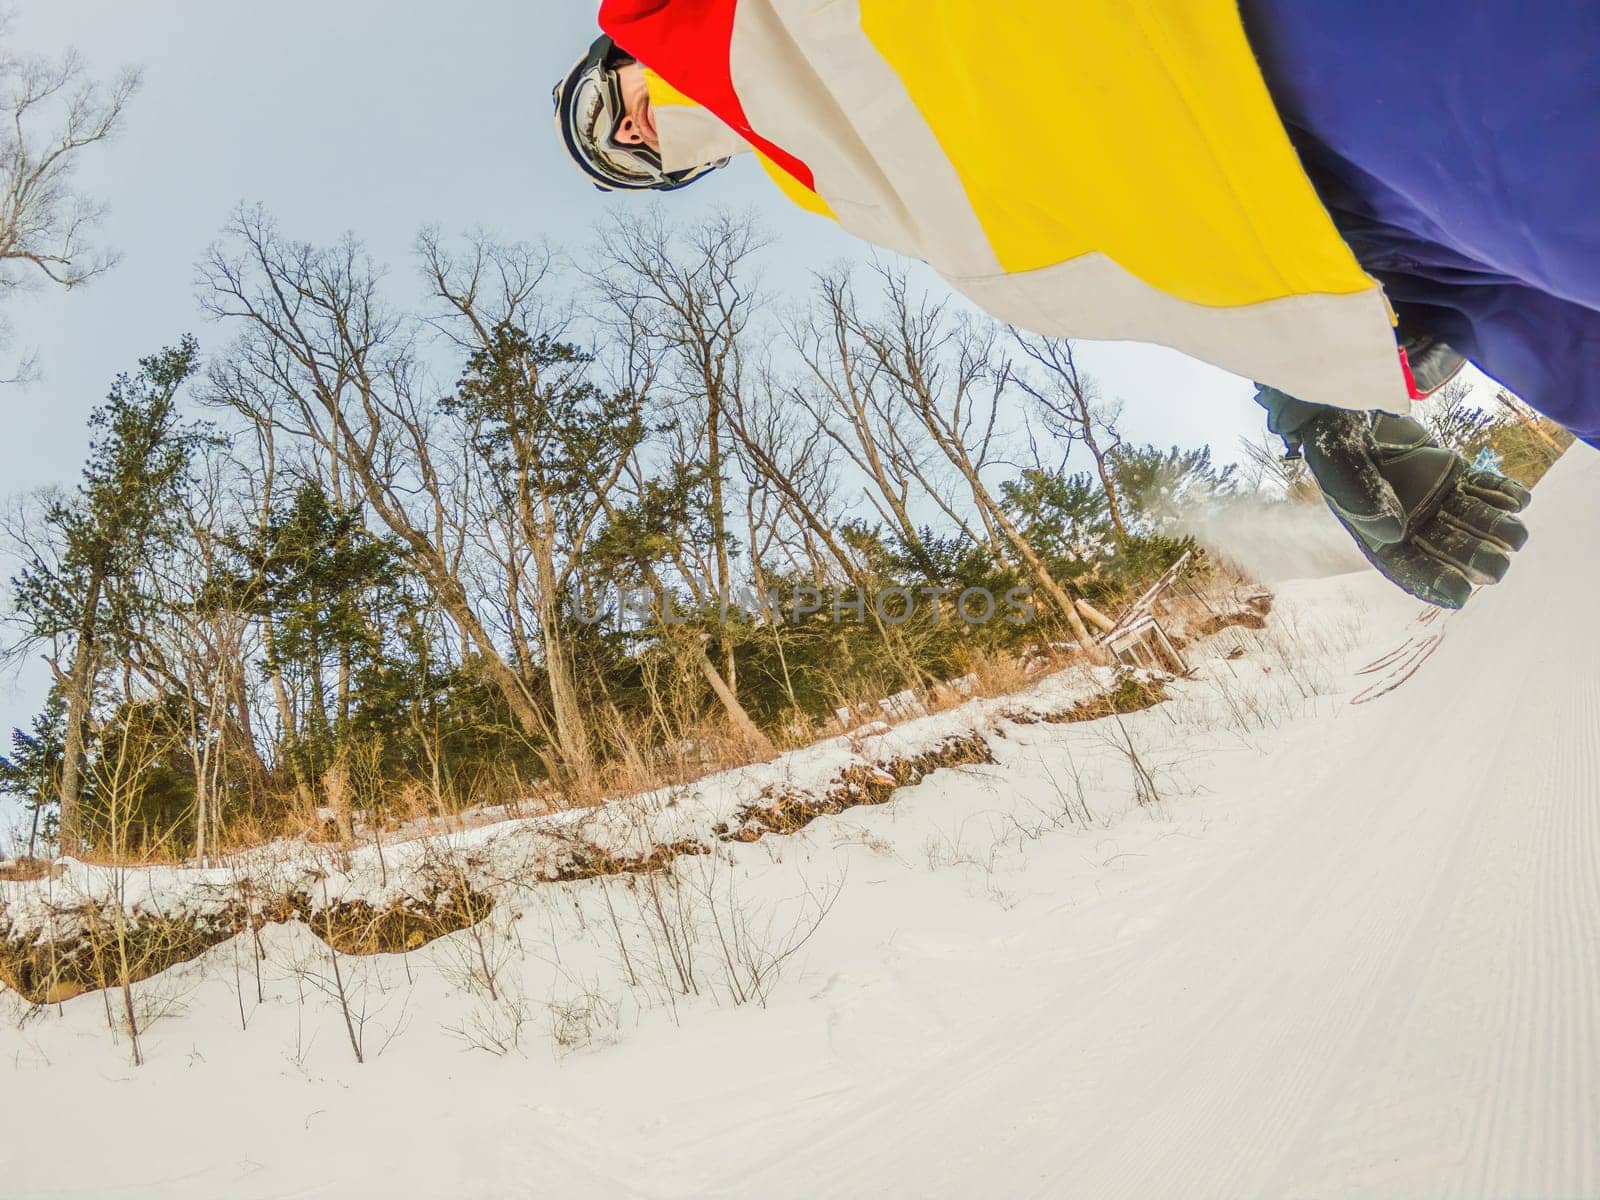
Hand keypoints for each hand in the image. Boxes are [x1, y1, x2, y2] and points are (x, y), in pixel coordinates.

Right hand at [1298, 408, 1530, 607]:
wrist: (1347, 397)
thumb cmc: (1333, 434)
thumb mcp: (1338, 462)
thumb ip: (1361, 497)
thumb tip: (1398, 534)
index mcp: (1375, 530)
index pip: (1406, 566)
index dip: (1431, 582)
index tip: (1459, 595)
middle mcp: (1409, 520)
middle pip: (1446, 547)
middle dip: (1473, 557)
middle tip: (1497, 564)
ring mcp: (1434, 495)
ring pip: (1471, 518)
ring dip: (1495, 528)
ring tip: (1517, 534)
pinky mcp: (1453, 471)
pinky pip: (1482, 487)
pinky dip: (1502, 493)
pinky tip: (1519, 500)